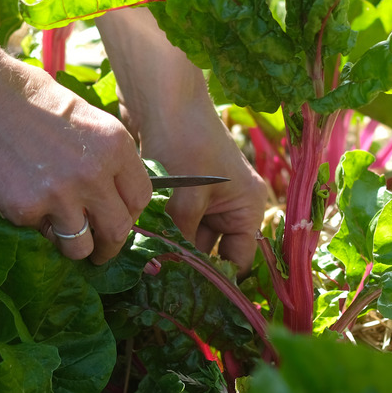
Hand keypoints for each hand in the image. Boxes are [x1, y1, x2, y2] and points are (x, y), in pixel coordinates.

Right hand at [0, 0, 152, 262]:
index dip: (130, 213)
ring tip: (61, 239)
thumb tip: (112, 191)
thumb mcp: (82, 117)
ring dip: (73, 247)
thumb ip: (101, 154)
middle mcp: (96, 173)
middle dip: (110, 246)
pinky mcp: (26, 209)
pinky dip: (34, 227)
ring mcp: (61, 194)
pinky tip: (21, 202)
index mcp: (115, 144)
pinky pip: (40, 234)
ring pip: (82, 246)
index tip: (118, 218)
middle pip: (120, 229)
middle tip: (98, 251)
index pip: (141, 196)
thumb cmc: (24, 95)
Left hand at [136, 98, 266, 276]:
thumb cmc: (185, 143)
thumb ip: (181, 236)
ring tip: (146, 258)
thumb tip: (167, 272)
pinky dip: (163, 229)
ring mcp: (209, 199)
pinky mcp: (186, 192)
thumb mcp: (187, 196)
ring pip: (191, 237)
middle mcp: (233, 206)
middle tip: (159, 278)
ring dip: (171, 245)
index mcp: (248, 207)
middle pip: (213, 250)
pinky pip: (178, 221)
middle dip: (187, 261)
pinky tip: (143, 238)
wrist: (164, 100)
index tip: (188, 293)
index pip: (239, 259)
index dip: (217, 277)